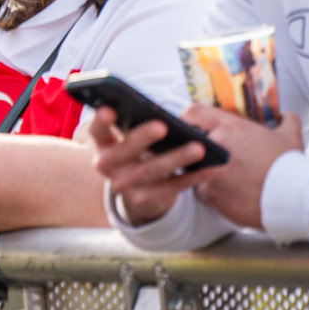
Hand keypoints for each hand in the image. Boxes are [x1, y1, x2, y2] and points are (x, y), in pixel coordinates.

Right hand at [88, 102, 211, 225]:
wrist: (139, 190)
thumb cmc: (139, 151)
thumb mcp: (130, 139)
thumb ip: (135, 125)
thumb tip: (161, 115)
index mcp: (103, 145)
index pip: (97, 130)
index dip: (101, 121)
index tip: (109, 109)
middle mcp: (108, 167)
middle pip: (125, 151)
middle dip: (143, 137)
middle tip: (162, 125)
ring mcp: (125, 186)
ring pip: (152, 171)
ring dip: (177, 158)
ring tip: (200, 147)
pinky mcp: (146, 200)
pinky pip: (172, 187)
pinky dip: (194, 177)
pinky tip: (211, 167)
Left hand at [187, 107, 304, 230]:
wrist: (292, 197)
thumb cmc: (290, 167)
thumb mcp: (291, 137)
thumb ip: (286, 121)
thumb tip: (285, 115)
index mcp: (230, 127)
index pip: (194, 113)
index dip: (188, 119)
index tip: (190, 127)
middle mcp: (216, 145)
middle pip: (188, 142)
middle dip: (195, 149)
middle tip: (207, 157)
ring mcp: (209, 169)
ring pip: (192, 167)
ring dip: (201, 171)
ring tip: (221, 178)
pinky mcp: (209, 193)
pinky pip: (200, 191)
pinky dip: (210, 193)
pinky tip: (226, 195)